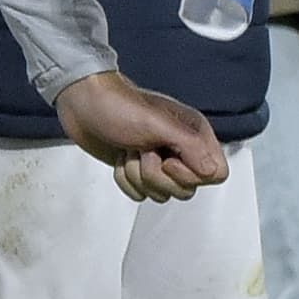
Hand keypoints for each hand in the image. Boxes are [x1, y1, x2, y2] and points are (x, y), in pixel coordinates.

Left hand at [59, 71, 229, 201]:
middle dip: (158, 176)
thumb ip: (191, 146)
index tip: (168, 160)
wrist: (82, 103)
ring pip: (163, 193)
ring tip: (129, 150)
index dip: (191, 175)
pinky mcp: (139, 170)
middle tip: (143, 150)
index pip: (216, 173)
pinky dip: (126, 180)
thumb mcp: (157, 124)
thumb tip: (211, 172)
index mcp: (194, 133)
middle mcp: (181, 149)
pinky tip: (121, 158)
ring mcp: (160, 161)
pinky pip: (141, 194)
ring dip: (138, 176)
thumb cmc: (118, 105)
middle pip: (187, 188)